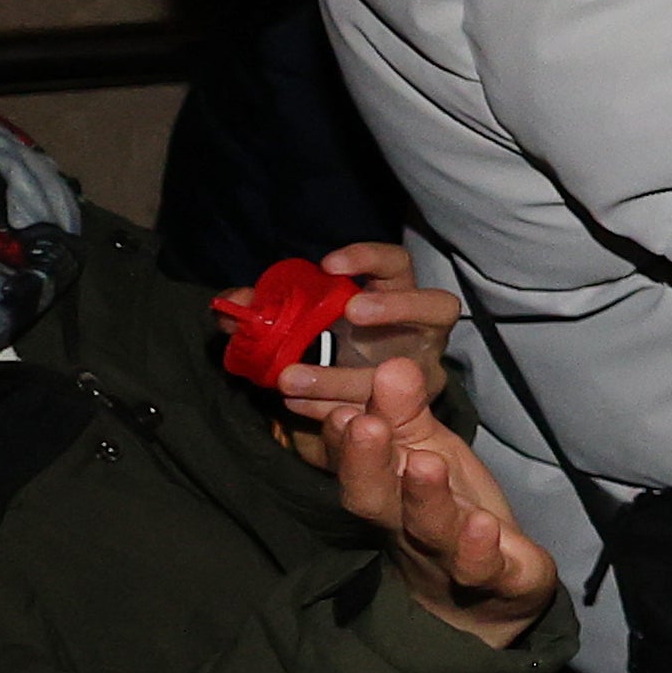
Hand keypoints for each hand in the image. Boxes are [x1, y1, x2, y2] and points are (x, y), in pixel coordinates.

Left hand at [271, 241, 460, 456]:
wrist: (328, 402)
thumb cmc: (318, 347)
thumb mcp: (288, 326)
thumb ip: (262, 312)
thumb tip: (232, 304)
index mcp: (393, 294)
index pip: (395, 263)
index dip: (370, 258)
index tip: (328, 266)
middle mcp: (420, 329)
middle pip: (438, 305)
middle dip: (398, 306)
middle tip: (352, 312)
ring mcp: (421, 371)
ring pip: (406, 370)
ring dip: (346, 376)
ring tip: (292, 379)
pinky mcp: (409, 411)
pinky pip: (383, 414)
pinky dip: (333, 408)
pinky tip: (298, 407)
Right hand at [327, 356, 553, 647]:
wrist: (489, 596)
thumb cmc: (448, 512)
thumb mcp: (429, 453)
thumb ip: (407, 414)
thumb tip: (394, 364)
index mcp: (387, 492)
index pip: (355, 465)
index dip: (342, 441)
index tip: (339, 409)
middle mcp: (406, 527)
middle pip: (375, 501)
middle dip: (367, 463)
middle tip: (363, 424)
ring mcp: (448, 556)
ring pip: (429, 530)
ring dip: (424, 498)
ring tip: (425, 463)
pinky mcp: (495, 578)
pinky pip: (482, 568)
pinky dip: (480, 549)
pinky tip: (484, 526)